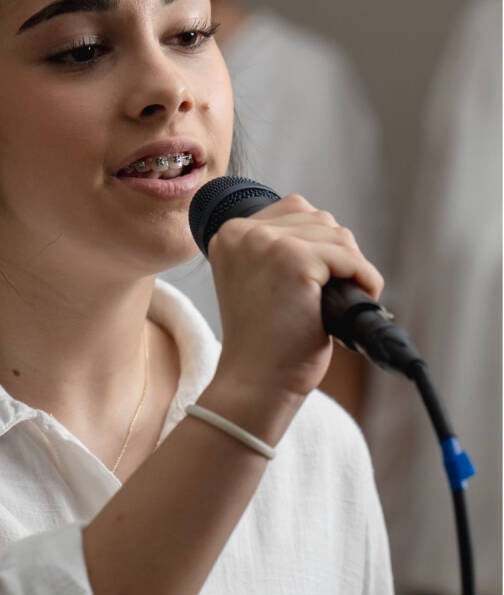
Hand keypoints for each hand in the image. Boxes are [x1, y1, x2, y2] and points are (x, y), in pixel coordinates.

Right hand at [204, 194, 383, 430]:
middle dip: (337, 256)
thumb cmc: (265, 343)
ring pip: (337, 235)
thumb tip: (333, 231)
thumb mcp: (261, 283)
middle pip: (319, 219)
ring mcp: (267, 244)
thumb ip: (279, 251)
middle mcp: (243, 233)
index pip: (293, 211)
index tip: (318, 280)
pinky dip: (364, 279)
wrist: (256, 383)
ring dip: (352, 268)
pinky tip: (357, 301)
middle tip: (332, 295)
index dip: (318, 244)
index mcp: (230, 235)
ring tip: (341, 301)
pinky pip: (349, 258)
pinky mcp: (294, 260)